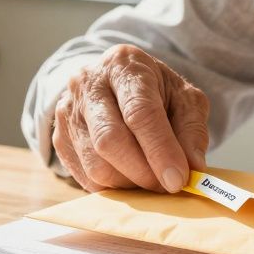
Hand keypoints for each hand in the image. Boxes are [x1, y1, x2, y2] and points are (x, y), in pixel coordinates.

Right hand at [52, 44, 209, 193]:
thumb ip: (192, 129)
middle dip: (143, 172)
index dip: (160, 150)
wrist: (115, 83)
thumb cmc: (155, 91)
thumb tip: (193, 167)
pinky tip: (131, 178)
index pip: (140, 112)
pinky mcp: (59, 138)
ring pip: (95, 164)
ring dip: (128, 183)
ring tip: (150, 180)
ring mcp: (68, 111)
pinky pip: (84, 177)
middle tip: (166, 186)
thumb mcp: (184, 98)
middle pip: (110, 140)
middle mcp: (89, 84)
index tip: (177, 179)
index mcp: (124, 65)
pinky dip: (112, 188)